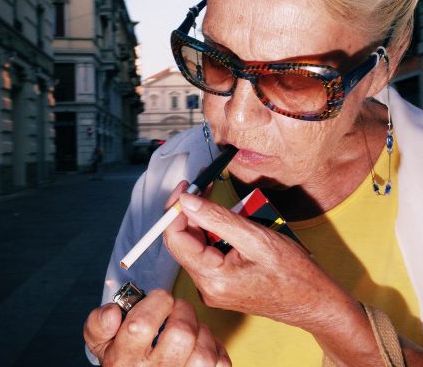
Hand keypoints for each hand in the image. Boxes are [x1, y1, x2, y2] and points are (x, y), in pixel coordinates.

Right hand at [84, 289, 230, 365]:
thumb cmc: (123, 362)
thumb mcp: (101, 344)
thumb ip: (98, 324)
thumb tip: (112, 311)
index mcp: (124, 360)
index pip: (141, 325)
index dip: (156, 301)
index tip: (160, 297)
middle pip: (180, 334)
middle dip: (183, 310)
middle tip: (177, 307)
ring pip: (203, 352)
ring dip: (201, 331)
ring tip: (190, 327)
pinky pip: (219, 364)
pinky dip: (215, 348)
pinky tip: (201, 344)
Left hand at [164, 189, 361, 331]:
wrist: (314, 302)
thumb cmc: (293, 274)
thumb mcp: (255, 238)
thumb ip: (217, 218)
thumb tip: (187, 201)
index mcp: (212, 279)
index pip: (175, 238)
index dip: (176, 209)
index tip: (187, 187)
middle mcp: (206, 287)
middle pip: (184, 240)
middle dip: (192, 211)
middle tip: (204, 186)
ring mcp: (213, 287)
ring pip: (197, 244)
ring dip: (207, 220)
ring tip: (229, 205)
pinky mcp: (221, 283)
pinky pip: (209, 252)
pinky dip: (216, 232)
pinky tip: (233, 222)